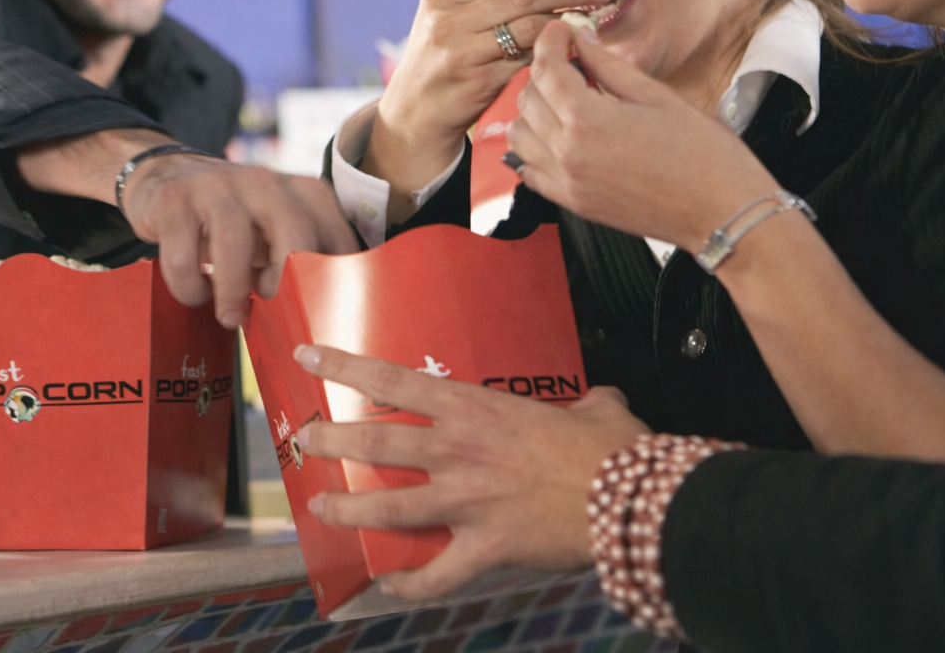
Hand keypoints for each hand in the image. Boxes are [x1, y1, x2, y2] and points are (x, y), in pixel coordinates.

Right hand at [122, 155, 357, 327]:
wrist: (171, 175)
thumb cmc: (238, 222)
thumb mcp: (279, 232)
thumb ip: (306, 263)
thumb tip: (327, 324)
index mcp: (304, 192)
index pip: (336, 242)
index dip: (330, 288)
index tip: (315, 320)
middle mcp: (266, 181)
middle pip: (295, 237)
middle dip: (285, 289)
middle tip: (273, 318)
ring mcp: (217, 185)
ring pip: (235, 247)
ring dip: (232, 295)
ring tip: (230, 316)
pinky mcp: (173, 199)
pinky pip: (183, 258)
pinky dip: (190, 288)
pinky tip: (196, 290)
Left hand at [294, 344, 646, 600]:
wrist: (637, 502)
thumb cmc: (616, 452)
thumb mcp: (597, 409)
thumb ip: (585, 402)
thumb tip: (598, 401)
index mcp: (476, 410)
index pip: (395, 381)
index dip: (345, 367)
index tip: (310, 357)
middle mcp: (460, 451)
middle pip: (375, 444)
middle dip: (332, 442)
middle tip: (306, 441)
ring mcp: (468, 502)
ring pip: (388, 508)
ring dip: (349, 510)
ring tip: (321, 509)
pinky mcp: (485, 548)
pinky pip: (437, 575)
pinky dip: (411, 585)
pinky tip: (392, 586)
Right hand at [364, 0, 611, 221]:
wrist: (411, 118)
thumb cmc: (442, 66)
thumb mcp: (449, 25)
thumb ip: (487, 3)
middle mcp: (446, 22)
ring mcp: (459, 53)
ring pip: (528, 26)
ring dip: (565, 21)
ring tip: (591, 18)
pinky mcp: (475, 82)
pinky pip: (526, 61)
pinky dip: (552, 53)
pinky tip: (571, 49)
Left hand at [507, 21, 778, 249]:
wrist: (722, 212)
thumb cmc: (704, 154)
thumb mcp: (657, 97)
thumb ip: (610, 67)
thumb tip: (583, 39)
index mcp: (588, 120)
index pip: (547, 70)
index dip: (550, 42)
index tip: (560, 30)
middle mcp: (567, 153)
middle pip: (529, 99)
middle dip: (544, 74)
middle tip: (571, 64)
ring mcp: (566, 182)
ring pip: (519, 135)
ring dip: (534, 111)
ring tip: (565, 101)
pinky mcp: (572, 203)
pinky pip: (529, 171)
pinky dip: (534, 149)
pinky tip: (560, 136)